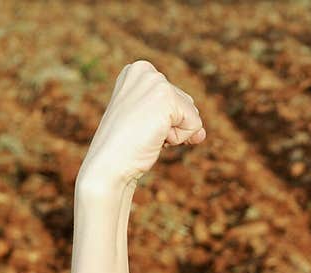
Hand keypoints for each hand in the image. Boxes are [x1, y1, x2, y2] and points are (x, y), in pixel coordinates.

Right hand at [76, 60, 205, 190]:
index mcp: (137, 71)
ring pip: (192, 115)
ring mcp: (155, 81)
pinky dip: (179, 138)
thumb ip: (179, 120)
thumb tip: (202, 134)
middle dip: (172, 126)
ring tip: (147, 134)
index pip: (177, 99)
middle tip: (143, 132)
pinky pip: (195, 124)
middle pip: (187, 104)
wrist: (108, 164)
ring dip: (175, 133)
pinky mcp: (166, 97)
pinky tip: (155, 137)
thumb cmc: (125, 148)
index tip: (139, 125)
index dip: (165, 121)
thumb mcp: (152, 124)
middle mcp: (145, 70)